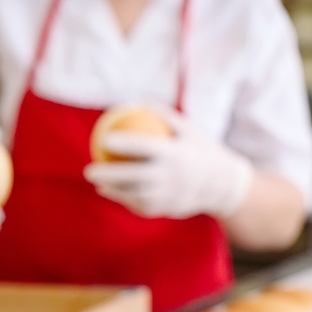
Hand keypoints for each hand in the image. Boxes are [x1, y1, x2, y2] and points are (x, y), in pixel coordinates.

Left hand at [83, 108, 253, 220]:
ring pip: (132, 195)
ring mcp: (167, 196)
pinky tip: (109, 192)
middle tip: (89, 169)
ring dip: (112, 190)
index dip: (122, 143)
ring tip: (96, 182)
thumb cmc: (200, 150)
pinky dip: (123, 198)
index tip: (104, 138)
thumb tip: (135, 102)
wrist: (222, 186)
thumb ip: (162, 114)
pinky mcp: (166, 210)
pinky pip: (139, 204)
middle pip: (131, 177)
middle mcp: (169, 177)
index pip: (143, 148)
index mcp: (174, 154)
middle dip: (107, 175)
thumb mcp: (188, 129)